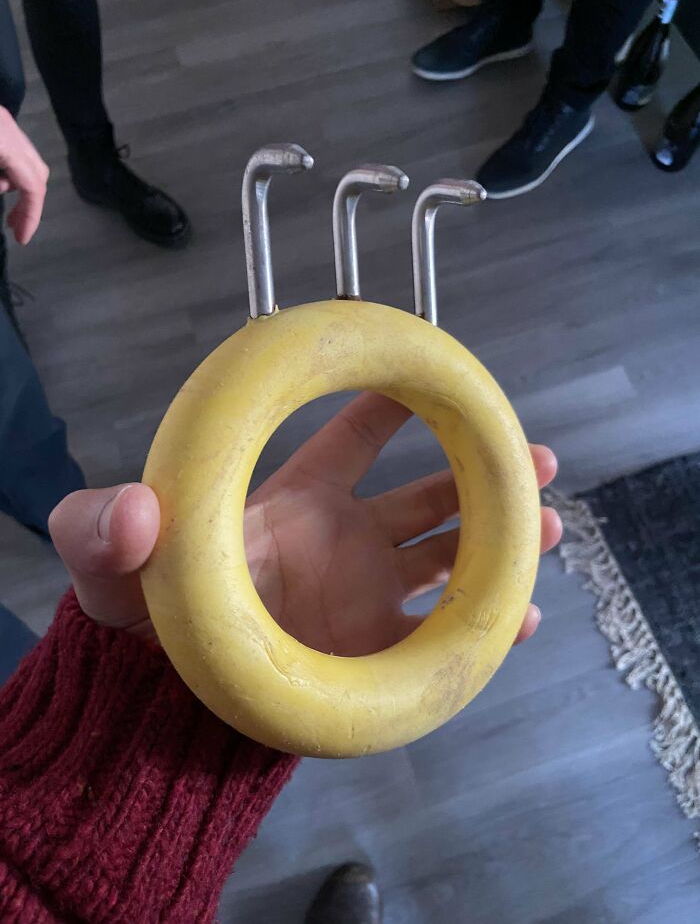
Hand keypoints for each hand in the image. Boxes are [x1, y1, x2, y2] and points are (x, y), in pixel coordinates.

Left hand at [0, 105, 48, 244]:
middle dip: (29, 202)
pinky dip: (7, 168)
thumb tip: (5, 192)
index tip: (21, 238)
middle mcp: (9, 128)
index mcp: (4, 140)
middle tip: (14, 225)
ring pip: (24, 159)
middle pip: (37, 171)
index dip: (31, 216)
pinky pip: (11, 149)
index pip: (33, 185)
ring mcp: (2, 120)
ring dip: (16, 184)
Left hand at [49, 394, 561, 654]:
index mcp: (296, 499)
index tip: (432, 371)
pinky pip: (443, 636)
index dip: (389, 404)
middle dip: (485, 472)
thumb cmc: (139, 614)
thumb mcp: (106, 557)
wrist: (159, 696)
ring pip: (453, 559)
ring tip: (552, 522)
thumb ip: (102, 524)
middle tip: (537, 455)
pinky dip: (487, 628)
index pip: (352, 438)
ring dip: (505, 540)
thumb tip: (141, 510)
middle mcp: (344, 540)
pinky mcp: (375, 653)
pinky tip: (522, 617)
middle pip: (430, 496)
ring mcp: (366, 597)